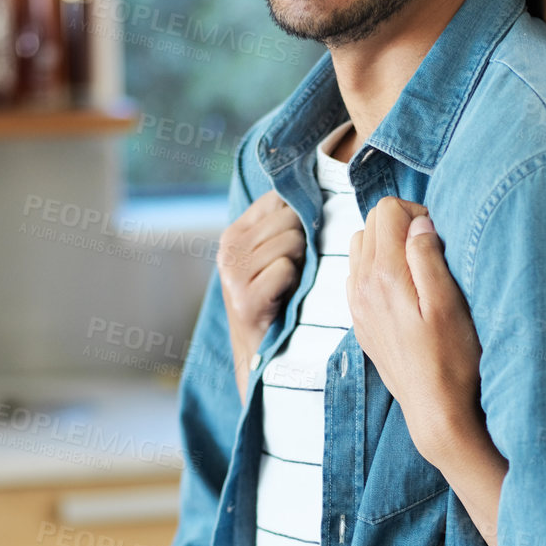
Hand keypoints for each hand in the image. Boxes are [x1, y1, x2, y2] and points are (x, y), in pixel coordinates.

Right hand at [217, 190, 305, 398]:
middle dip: (302, 241)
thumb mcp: (271, 257)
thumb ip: (284, 226)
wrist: (259, 354)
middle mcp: (228, 249)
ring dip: (300, 263)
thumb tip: (318, 192)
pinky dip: (293, 283)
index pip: (277, 199)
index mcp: (234, 233)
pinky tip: (284, 297)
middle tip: (295, 269)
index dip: (299, 214)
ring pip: (290, 242)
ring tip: (289, 284)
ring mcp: (233, 274)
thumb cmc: (276, 300)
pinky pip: (286, 268)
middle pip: (287, 218)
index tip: (302, 237)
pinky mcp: (245, 298)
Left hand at [346, 197, 485, 464]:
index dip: (417, 213)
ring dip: (387, 246)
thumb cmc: (452, 359)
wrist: (435, 410)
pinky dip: (377, 270)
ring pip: (361, 248)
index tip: (439, 236)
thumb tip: (419, 223)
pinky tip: (403, 289)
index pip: (387, 210)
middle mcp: (362, 286)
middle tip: (432, 250)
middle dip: (402, 225)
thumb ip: (429, 257)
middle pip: (371, 224)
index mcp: (384, 275)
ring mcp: (358, 305)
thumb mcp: (449, 303)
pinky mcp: (361, 322)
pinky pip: (359, 276)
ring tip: (417, 267)